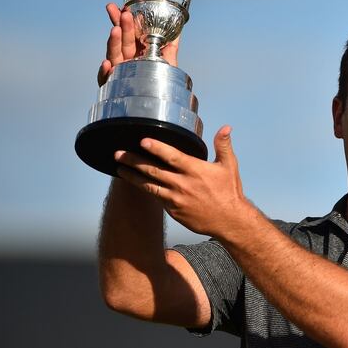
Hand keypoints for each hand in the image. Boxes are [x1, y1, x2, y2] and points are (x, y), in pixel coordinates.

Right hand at [97, 2, 180, 85]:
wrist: (159, 105)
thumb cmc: (162, 82)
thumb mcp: (169, 61)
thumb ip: (171, 44)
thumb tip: (179, 26)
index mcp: (137, 51)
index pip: (129, 32)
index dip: (124, 20)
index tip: (122, 7)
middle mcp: (126, 60)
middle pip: (122, 40)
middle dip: (121, 25)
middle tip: (122, 12)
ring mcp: (119, 72)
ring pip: (114, 55)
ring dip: (113, 42)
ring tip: (115, 30)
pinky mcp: (113, 86)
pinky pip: (106, 79)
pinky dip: (105, 72)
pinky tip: (106, 65)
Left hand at [113, 125, 248, 237]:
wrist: (229, 220)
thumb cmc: (229, 191)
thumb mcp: (229, 166)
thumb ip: (223, 145)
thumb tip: (226, 127)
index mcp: (195, 171)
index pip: (172, 157)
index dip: (156, 148)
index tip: (142, 141)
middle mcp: (182, 184)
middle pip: (153, 170)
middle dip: (133, 161)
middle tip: (118, 153)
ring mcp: (176, 199)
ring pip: (149, 185)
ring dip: (132, 176)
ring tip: (119, 168)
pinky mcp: (173, 211)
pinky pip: (156, 197)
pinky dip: (145, 189)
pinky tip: (137, 183)